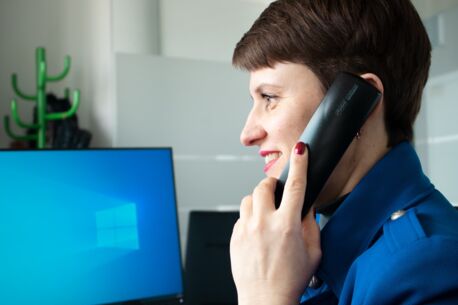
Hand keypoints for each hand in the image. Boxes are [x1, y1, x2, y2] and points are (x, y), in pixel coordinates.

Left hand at [230, 143, 320, 304]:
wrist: (265, 301)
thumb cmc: (291, 280)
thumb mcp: (313, 252)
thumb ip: (311, 225)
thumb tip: (305, 207)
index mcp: (288, 225)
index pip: (296, 185)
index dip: (300, 163)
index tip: (300, 150)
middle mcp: (264, 223)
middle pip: (263, 186)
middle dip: (271, 184)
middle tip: (278, 194)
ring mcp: (246, 229)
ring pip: (248, 199)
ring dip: (258, 201)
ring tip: (266, 215)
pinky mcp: (235, 237)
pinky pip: (241, 217)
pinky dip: (250, 218)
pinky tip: (257, 232)